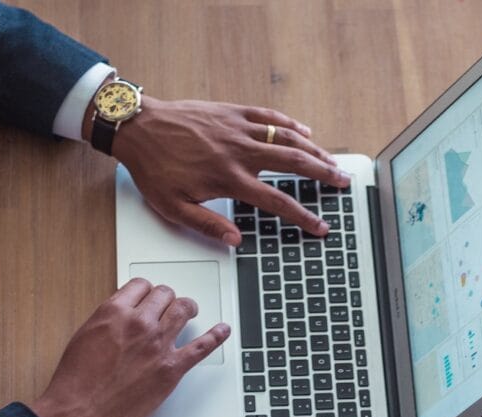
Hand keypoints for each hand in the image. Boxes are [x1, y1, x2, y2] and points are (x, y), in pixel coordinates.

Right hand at [29, 278, 229, 416]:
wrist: (79, 411)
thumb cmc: (77, 379)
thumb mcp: (85, 334)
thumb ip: (109, 320)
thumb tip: (124, 313)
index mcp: (115, 312)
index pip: (142, 285)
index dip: (146, 291)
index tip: (149, 296)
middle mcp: (140, 324)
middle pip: (165, 295)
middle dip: (166, 299)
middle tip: (167, 305)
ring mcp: (158, 345)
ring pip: (183, 310)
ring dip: (188, 308)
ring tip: (190, 311)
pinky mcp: (172, 368)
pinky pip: (201, 347)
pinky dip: (216, 337)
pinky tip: (223, 331)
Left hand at [111, 97, 350, 245]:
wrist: (138, 127)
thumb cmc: (153, 168)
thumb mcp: (173, 207)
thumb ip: (207, 225)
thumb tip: (236, 241)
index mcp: (229, 179)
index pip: (277, 202)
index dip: (303, 217)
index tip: (320, 226)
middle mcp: (240, 152)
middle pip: (294, 164)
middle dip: (324, 174)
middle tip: (343, 182)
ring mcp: (238, 128)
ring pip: (287, 138)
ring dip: (315, 150)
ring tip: (333, 161)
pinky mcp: (232, 112)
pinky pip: (269, 116)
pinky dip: (290, 124)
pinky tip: (305, 131)